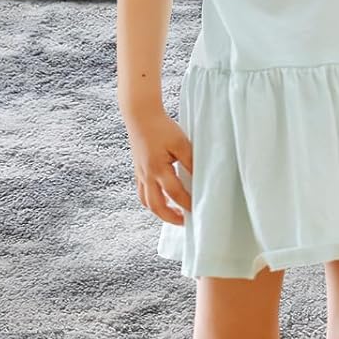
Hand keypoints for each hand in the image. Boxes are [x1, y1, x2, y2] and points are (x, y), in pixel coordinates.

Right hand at [123, 103, 193, 225]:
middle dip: (170, 217)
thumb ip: (191, 162)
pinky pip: (142, 192)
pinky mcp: (137, 171)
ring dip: (159, 211)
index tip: (199, 210)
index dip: (188, 204)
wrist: (140, 116)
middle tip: (184, 222)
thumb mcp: (181, 143)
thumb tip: (201, 178)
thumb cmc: (162, 128)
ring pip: (146, 202)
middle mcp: (146, 175)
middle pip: (156, 206)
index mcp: (158, 169)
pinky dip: (151, 200)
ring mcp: (139, 174)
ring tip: (173, 214)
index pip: (175, 194)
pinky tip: (162, 199)